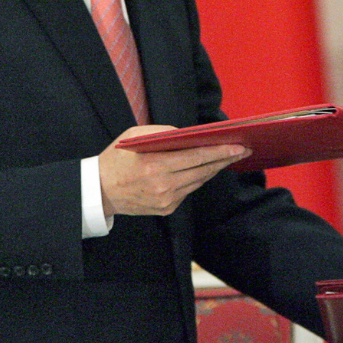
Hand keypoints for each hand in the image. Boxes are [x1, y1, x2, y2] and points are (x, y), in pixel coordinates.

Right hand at [98, 125, 250, 216]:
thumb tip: (191, 134)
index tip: (239, 146)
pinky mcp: (166, 209)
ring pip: (199, 181)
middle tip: (244, 149)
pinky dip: (199, 178)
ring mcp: (166, 201)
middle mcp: (163, 186)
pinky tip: (208, 168)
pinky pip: (189, 190)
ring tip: (229, 156)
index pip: (196, 157)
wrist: (98, 192)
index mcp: (154, 166)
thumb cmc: (118, 158)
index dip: (220, 151)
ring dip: (215, 168)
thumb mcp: (136, 136)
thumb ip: (164, 132)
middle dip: (225, 159)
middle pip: (203, 170)